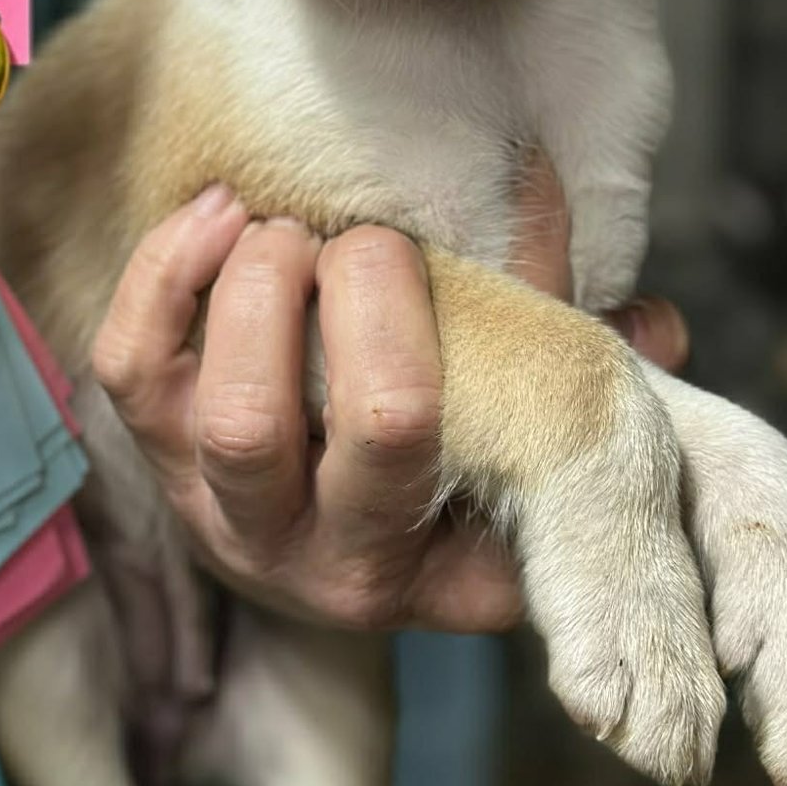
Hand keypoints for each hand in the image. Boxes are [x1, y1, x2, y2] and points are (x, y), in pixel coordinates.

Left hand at [92, 161, 687, 634]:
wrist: (301, 528)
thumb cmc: (435, 465)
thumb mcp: (521, 433)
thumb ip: (578, 369)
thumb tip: (653, 326)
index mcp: (438, 573)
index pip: (488, 483)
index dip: (496, 372)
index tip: (497, 293)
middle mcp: (326, 562)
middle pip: (368, 429)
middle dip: (382, 305)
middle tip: (380, 243)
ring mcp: (224, 512)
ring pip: (240, 413)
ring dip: (271, 291)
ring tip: (296, 231)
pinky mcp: (149, 454)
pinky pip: (132, 364)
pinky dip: (170, 271)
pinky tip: (224, 213)